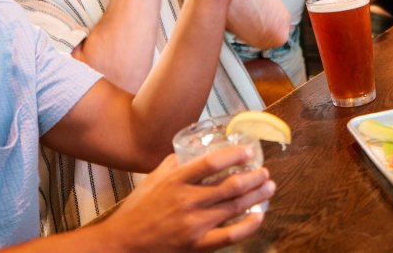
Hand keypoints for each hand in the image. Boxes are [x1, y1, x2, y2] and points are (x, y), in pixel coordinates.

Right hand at [102, 147, 274, 251]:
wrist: (124, 243)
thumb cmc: (138, 210)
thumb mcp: (153, 179)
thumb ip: (174, 163)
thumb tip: (193, 150)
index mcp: (176, 181)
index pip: (212, 163)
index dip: (235, 155)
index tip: (248, 152)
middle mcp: (187, 201)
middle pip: (231, 186)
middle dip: (254, 177)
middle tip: (264, 172)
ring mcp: (194, 225)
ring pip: (235, 207)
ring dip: (257, 196)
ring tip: (268, 187)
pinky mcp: (197, 246)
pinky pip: (231, 235)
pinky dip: (249, 225)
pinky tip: (259, 216)